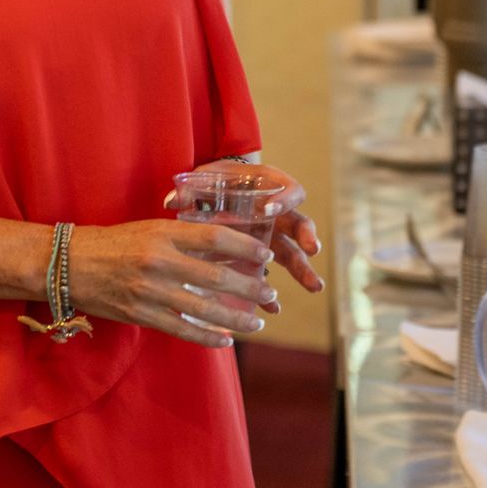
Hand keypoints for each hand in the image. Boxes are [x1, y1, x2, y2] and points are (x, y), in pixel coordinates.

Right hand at [63, 220, 276, 348]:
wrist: (69, 264)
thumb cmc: (113, 243)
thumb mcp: (149, 230)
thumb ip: (183, 239)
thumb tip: (225, 249)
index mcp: (163, 233)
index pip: (215, 237)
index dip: (245, 246)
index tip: (265, 255)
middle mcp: (160, 261)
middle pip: (217, 276)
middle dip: (250, 287)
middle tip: (270, 293)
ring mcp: (151, 290)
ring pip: (205, 308)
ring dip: (236, 317)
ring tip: (257, 322)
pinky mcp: (142, 315)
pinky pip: (183, 329)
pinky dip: (207, 337)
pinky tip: (226, 340)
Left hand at [193, 160, 323, 312]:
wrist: (213, 191)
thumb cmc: (214, 181)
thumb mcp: (205, 179)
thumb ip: (191, 190)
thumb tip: (171, 201)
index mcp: (268, 187)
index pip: (289, 189)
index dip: (284, 199)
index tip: (271, 210)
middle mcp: (277, 212)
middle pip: (299, 224)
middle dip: (307, 237)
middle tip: (312, 249)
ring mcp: (272, 236)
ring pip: (292, 253)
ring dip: (303, 270)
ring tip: (314, 287)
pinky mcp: (261, 257)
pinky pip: (272, 276)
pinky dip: (270, 292)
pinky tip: (272, 308)